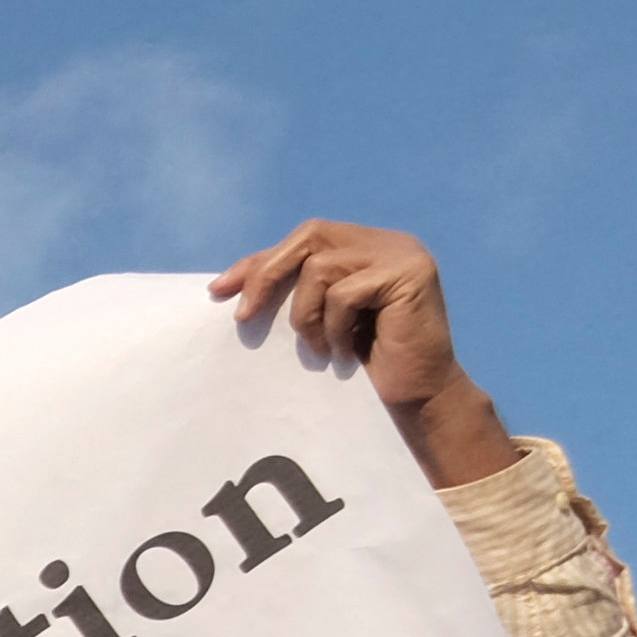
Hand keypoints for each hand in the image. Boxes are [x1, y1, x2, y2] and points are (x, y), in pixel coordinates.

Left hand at [208, 221, 521, 491]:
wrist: (417, 401)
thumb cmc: (366, 371)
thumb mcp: (321, 323)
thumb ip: (296, 293)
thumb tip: (227, 283)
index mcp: (368, 247)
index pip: (304, 240)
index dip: (260, 261)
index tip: (219, 290)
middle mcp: (388, 242)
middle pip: (310, 235)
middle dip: (267, 274)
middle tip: (243, 317)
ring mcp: (402, 254)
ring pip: (321, 267)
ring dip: (306, 315)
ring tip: (320, 349)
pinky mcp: (410, 274)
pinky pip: (344, 293)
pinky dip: (334, 328)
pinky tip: (345, 353)